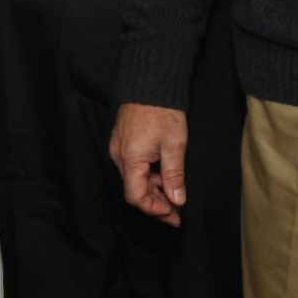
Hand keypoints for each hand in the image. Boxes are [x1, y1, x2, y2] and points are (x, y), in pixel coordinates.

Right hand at [110, 103, 189, 224]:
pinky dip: (148, 175)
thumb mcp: (174, 144)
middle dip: (157, 203)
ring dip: (154, 189)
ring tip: (174, 191)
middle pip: (134, 190)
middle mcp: (119, 156)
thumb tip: (177, 200)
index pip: (136, 197)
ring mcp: (119, 148)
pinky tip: (164, 174)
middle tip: (178, 210)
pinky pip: (133, 167)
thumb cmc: (163, 110)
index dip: (156, 210)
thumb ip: (174, 175)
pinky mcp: (123, 142)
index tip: (175, 215)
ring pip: (134, 179)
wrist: (151, 82)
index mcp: (130, 158)